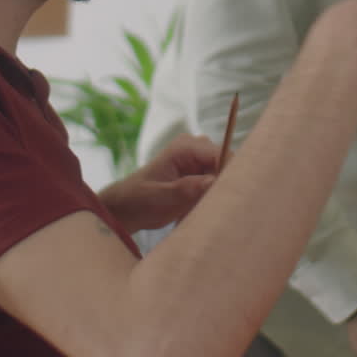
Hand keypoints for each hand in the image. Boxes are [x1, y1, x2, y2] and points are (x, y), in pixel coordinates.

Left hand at [96, 134, 217, 232]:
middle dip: (223, 187)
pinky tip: (196, 208)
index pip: (222, 155)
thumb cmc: (139, 200)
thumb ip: (187, 189)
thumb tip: (213, 181)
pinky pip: (217, 183)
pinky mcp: (200, 173)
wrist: (126, 208)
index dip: (230, 176)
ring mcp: (199, 160)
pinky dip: (211, 198)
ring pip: (224, 176)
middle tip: (210, 208)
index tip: (228, 198)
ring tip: (198, 209)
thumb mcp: (161, 197)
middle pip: (227, 165)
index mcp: (186, 147)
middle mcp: (196, 148)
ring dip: (216, 195)